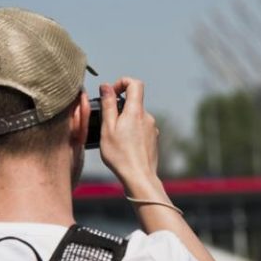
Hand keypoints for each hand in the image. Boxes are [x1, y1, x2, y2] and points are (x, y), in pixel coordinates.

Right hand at [99, 77, 160, 192]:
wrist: (139, 177)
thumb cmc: (120, 155)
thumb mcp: (108, 128)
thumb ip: (108, 105)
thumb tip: (106, 86)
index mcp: (136, 111)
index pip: (135, 84)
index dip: (122, 83)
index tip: (111, 94)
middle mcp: (147, 117)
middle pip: (133, 103)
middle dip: (119, 108)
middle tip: (107, 125)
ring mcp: (152, 128)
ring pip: (136, 117)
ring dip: (125, 123)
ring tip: (115, 140)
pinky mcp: (153, 139)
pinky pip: (141, 129)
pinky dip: (131, 133)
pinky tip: (124, 148)